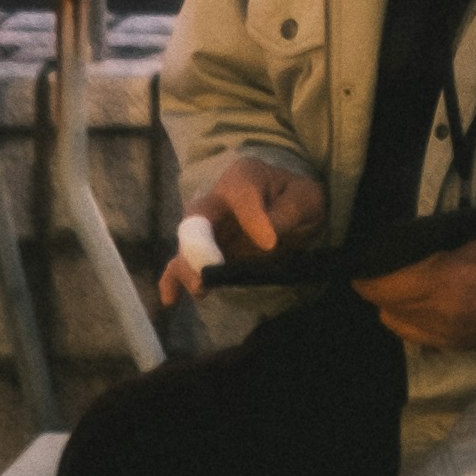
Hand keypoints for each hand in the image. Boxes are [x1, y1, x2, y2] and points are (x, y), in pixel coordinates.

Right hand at [159, 146, 322, 308]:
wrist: (290, 207)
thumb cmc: (296, 198)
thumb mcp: (304, 200)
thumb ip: (287, 214)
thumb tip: (267, 240)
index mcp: (244, 177)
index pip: (242, 195)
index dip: (253, 219)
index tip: (270, 244)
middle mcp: (217, 198)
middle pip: (199, 217)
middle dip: (200, 244)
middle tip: (212, 269)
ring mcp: (207, 226)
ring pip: (187, 243)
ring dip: (189, 266)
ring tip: (200, 288)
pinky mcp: (204, 251)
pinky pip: (183, 262)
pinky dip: (174, 279)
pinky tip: (171, 299)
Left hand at [361, 222, 475, 352]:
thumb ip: (443, 237)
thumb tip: (416, 236)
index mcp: (441, 281)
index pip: (383, 287)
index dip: (366, 278)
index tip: (360, 268)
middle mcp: (438, 314)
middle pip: (387, 309)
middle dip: (379, 294)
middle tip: (381, 276)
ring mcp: (448, 335)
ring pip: (400, 328)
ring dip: (395, 311)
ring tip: (402, 293)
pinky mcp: (460, 346)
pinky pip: (422, 339)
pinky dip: (415, 325)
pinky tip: (425, 310)